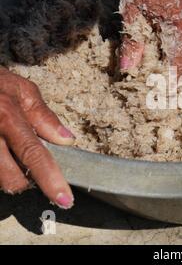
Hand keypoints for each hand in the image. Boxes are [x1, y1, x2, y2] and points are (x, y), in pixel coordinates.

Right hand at [0, 67, 74, 208]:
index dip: (50, 179)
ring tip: (7, 150)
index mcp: (7, 116)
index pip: (33, 154)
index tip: (64, 199)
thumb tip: (67, 140)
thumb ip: (44, 116)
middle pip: (12, 178)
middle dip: (25, 179)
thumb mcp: (22, 90)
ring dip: (7, 175)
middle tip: (25, 161)